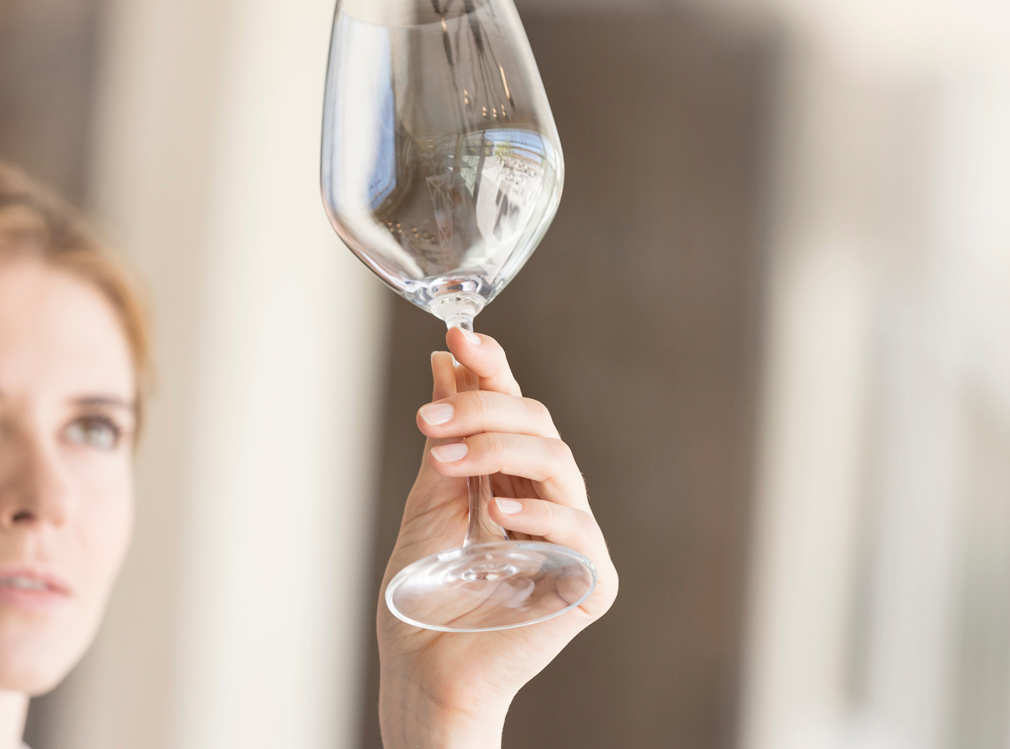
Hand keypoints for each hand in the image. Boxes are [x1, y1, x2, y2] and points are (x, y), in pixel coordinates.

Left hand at [377, 328, 617, 748]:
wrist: (421, 672)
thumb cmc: (423, 597)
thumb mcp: (428, 501)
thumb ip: (445, 439)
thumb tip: (444, 362)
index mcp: (511, 480)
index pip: (513, 409)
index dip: (493, 368)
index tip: (459, 336)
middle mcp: (546, 501)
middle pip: (538, 425)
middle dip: (484, 408)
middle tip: (431, 419)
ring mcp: (570, 541)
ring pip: (558, 464)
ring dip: (500, 450)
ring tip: (446, 460)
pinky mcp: (588, 584)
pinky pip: (578, 533)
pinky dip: (538, 516)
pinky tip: (497, 515)